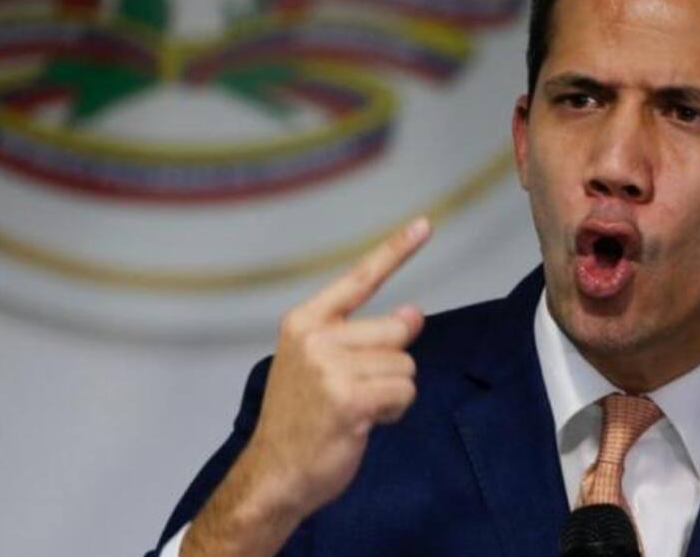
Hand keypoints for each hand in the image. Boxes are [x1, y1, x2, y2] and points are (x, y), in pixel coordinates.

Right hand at [251, 216, 430, 510]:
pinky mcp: (348, 397)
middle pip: (397, 331)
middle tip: (355, 391)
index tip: (425, 223)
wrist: (274, 475)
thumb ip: (366, 335)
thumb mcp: (325, 365)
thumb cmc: (303, 420)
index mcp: (305, 321)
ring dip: (392, 393)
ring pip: (405, 365)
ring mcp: (329, 366)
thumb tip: (415, 313)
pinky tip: (363, 424)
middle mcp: (315, 337)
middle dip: (391, 364)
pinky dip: (394, 411)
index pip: (360, 278)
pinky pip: (403, 391)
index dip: (396, 250)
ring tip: (356, 410)